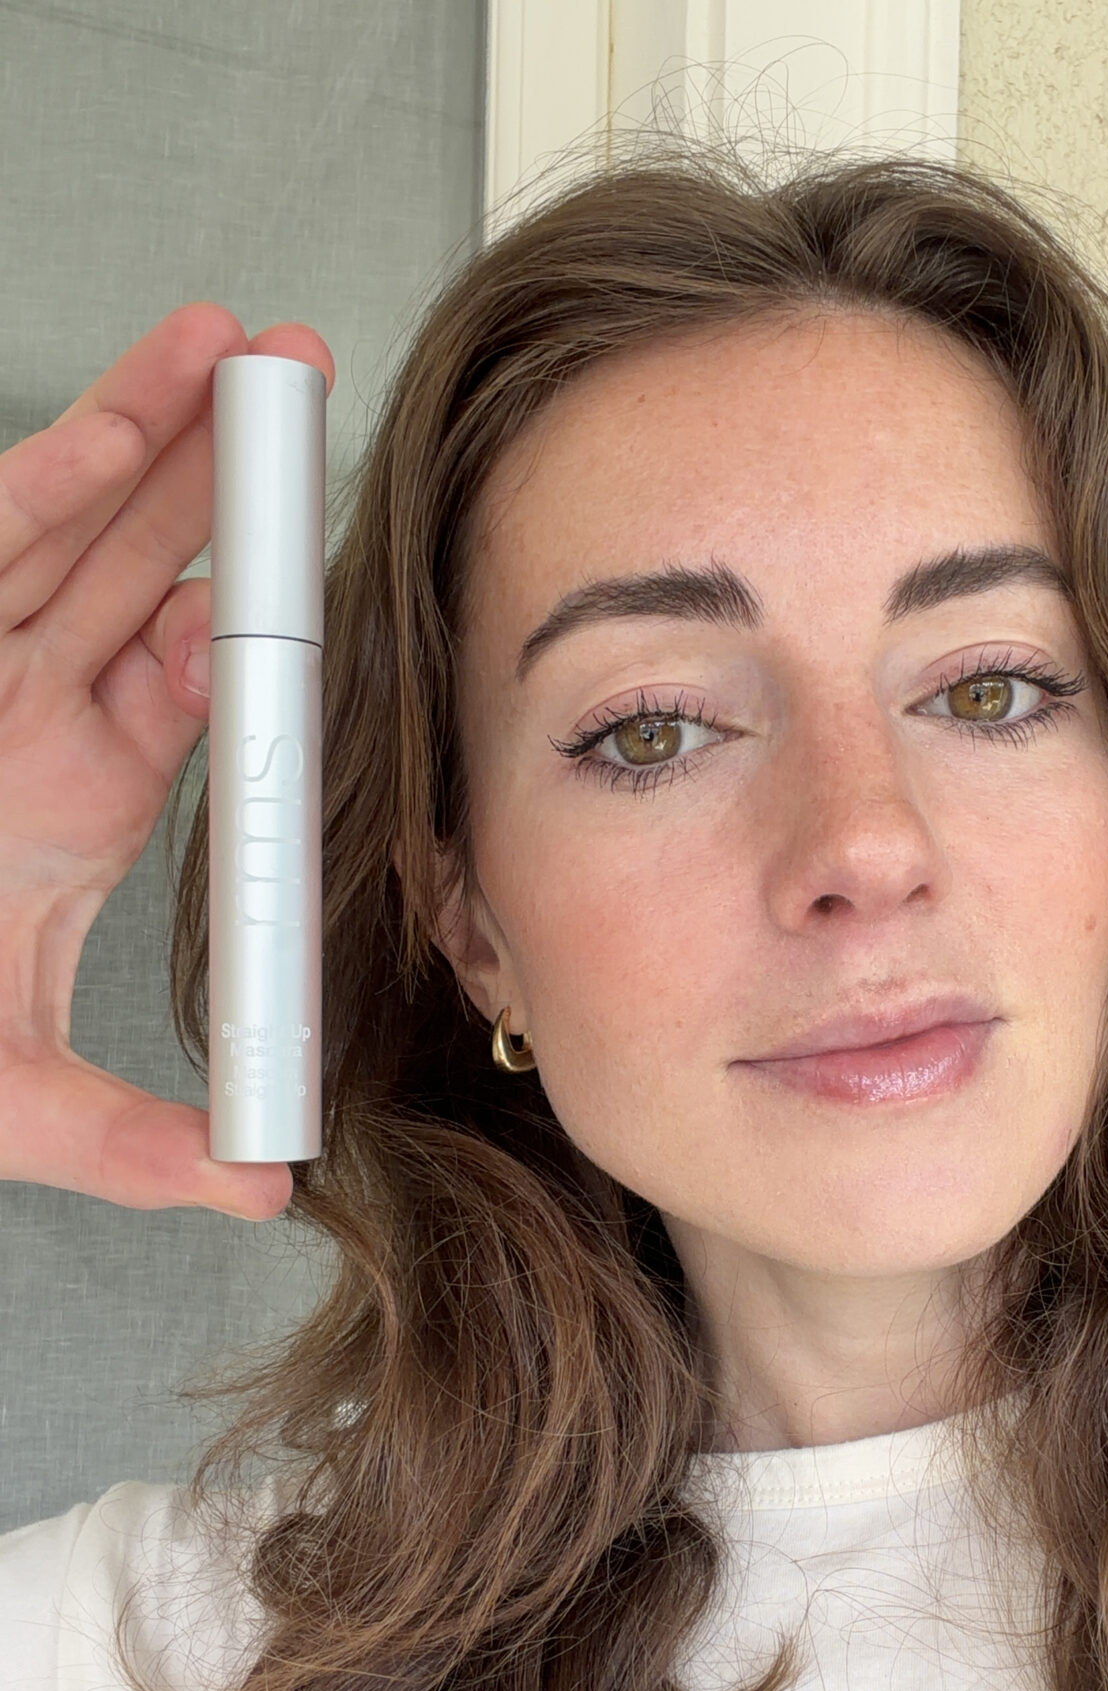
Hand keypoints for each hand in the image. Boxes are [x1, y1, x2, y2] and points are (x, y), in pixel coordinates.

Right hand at [0, 304, 334, 1218]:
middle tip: (316, 391)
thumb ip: (133, 1141)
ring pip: (76, 524)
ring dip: (158, 436)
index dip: (269, 628)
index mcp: (74, 793)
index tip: (343, 585)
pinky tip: (137, 411)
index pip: (197, 686)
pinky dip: (61, 471)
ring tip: (246, 351)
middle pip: (150, 570)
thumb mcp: (8, 1095)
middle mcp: (24, 710)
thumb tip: (268, 1191)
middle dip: (230, 487)